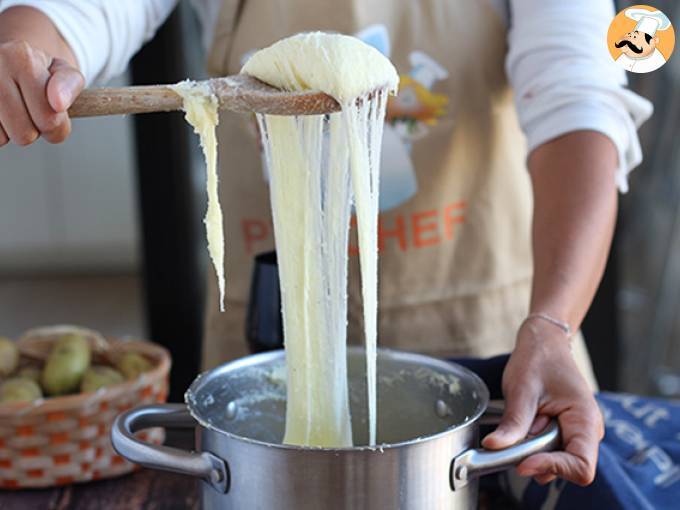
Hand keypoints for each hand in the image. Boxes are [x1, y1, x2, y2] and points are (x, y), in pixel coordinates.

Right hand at [0, 39, 82, 146]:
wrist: (10, 63)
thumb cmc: (41, 73)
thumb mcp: (64, 73)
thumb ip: (70, 86)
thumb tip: (58, 103)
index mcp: (21, 57)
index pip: (49, 120)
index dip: (56, 125)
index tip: (53, 109)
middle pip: (25, 134)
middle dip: (34, 129)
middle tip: (30, 109)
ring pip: (3, 138)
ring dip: (13, 132)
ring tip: (14, 109)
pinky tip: (1, 114)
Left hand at [482, 319, 604, 485]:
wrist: (543, 343)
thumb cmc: (537, 359)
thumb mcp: (522, 389)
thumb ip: (513, 423)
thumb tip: (493, 447)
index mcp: (585, 420)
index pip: (581, 467)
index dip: (552, 468)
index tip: (522, 461)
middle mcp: (588, 431)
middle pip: (566, 467)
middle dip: (537, 455)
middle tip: (522, 426)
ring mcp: (577, 433)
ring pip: (554, 460)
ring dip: (533, 448)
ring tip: (527, 417)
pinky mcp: (565, 433)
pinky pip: (548, 449)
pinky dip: (532, 442)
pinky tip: (528, 420)